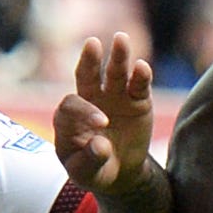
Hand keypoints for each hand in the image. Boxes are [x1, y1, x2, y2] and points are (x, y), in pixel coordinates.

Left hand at [52, 33, 156, 197]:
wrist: (119, 174)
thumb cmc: (94, 170)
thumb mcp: (85, 174)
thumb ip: (89, 160)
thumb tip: (101, 145)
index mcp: (70, 116)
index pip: (73, 104)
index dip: (85, 110)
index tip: (103, 124)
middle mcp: (91, 99)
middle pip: (87, 74)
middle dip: (89, 59)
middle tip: (92, 44)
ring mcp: (115, 96)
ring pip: (115, 72)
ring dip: (118, 55)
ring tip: (121, 39)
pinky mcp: (138, 100)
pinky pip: (138, 85)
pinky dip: (141, 75)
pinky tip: (142, 66)